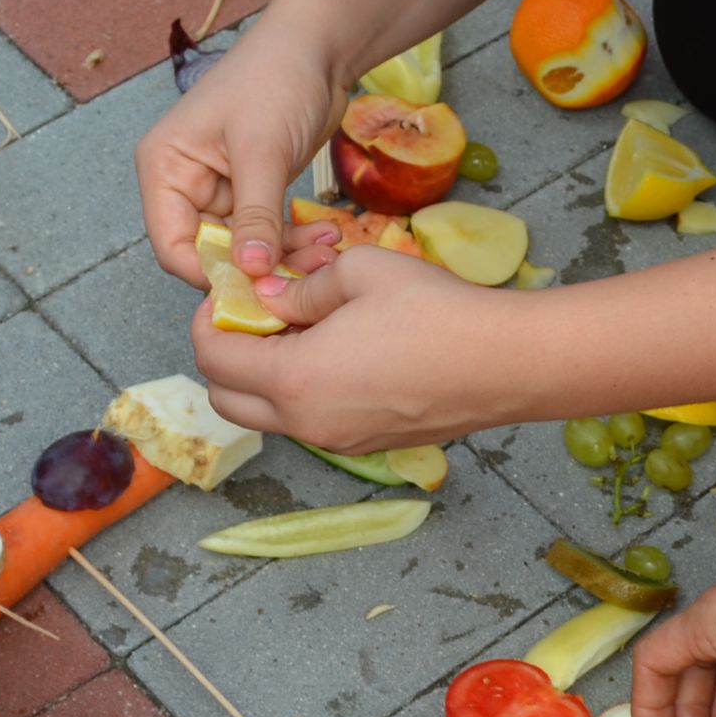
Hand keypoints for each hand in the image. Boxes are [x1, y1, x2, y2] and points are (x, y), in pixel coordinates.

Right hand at [135, 24, 348, 287]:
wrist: (317, 46)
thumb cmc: (275, 78)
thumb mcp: (263, 151)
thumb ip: (255, 215)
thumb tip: (250, 271)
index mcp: (165, 167)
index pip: (173, 245)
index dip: (210, 274)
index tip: (256, 289)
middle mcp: (184, 182)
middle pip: (210, 251)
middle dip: (256, 267)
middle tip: (303, 274)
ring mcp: (220, 188)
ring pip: (244, 247)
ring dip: (283, 255)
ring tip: (325, 252)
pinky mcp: (253, 189)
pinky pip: (266, 232)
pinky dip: (293, 240)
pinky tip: (326, 237)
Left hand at [187, 244, 526, 449]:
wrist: (507, 364)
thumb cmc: (438, 312)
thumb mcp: (360, 271)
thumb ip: (300, 288)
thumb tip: (270, 298)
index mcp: (294, 380)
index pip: (213, 359)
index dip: (207, 321)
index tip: (226, 295)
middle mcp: (307, 423)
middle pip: (227, 401)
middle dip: (224, 357)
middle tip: (253, 316)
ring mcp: (339, 441)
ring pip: (268, 417)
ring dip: (263, 377)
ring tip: (299, 331)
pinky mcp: (366, 444)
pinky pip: (309, 422)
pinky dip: (301, 392)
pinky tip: (336, 353)